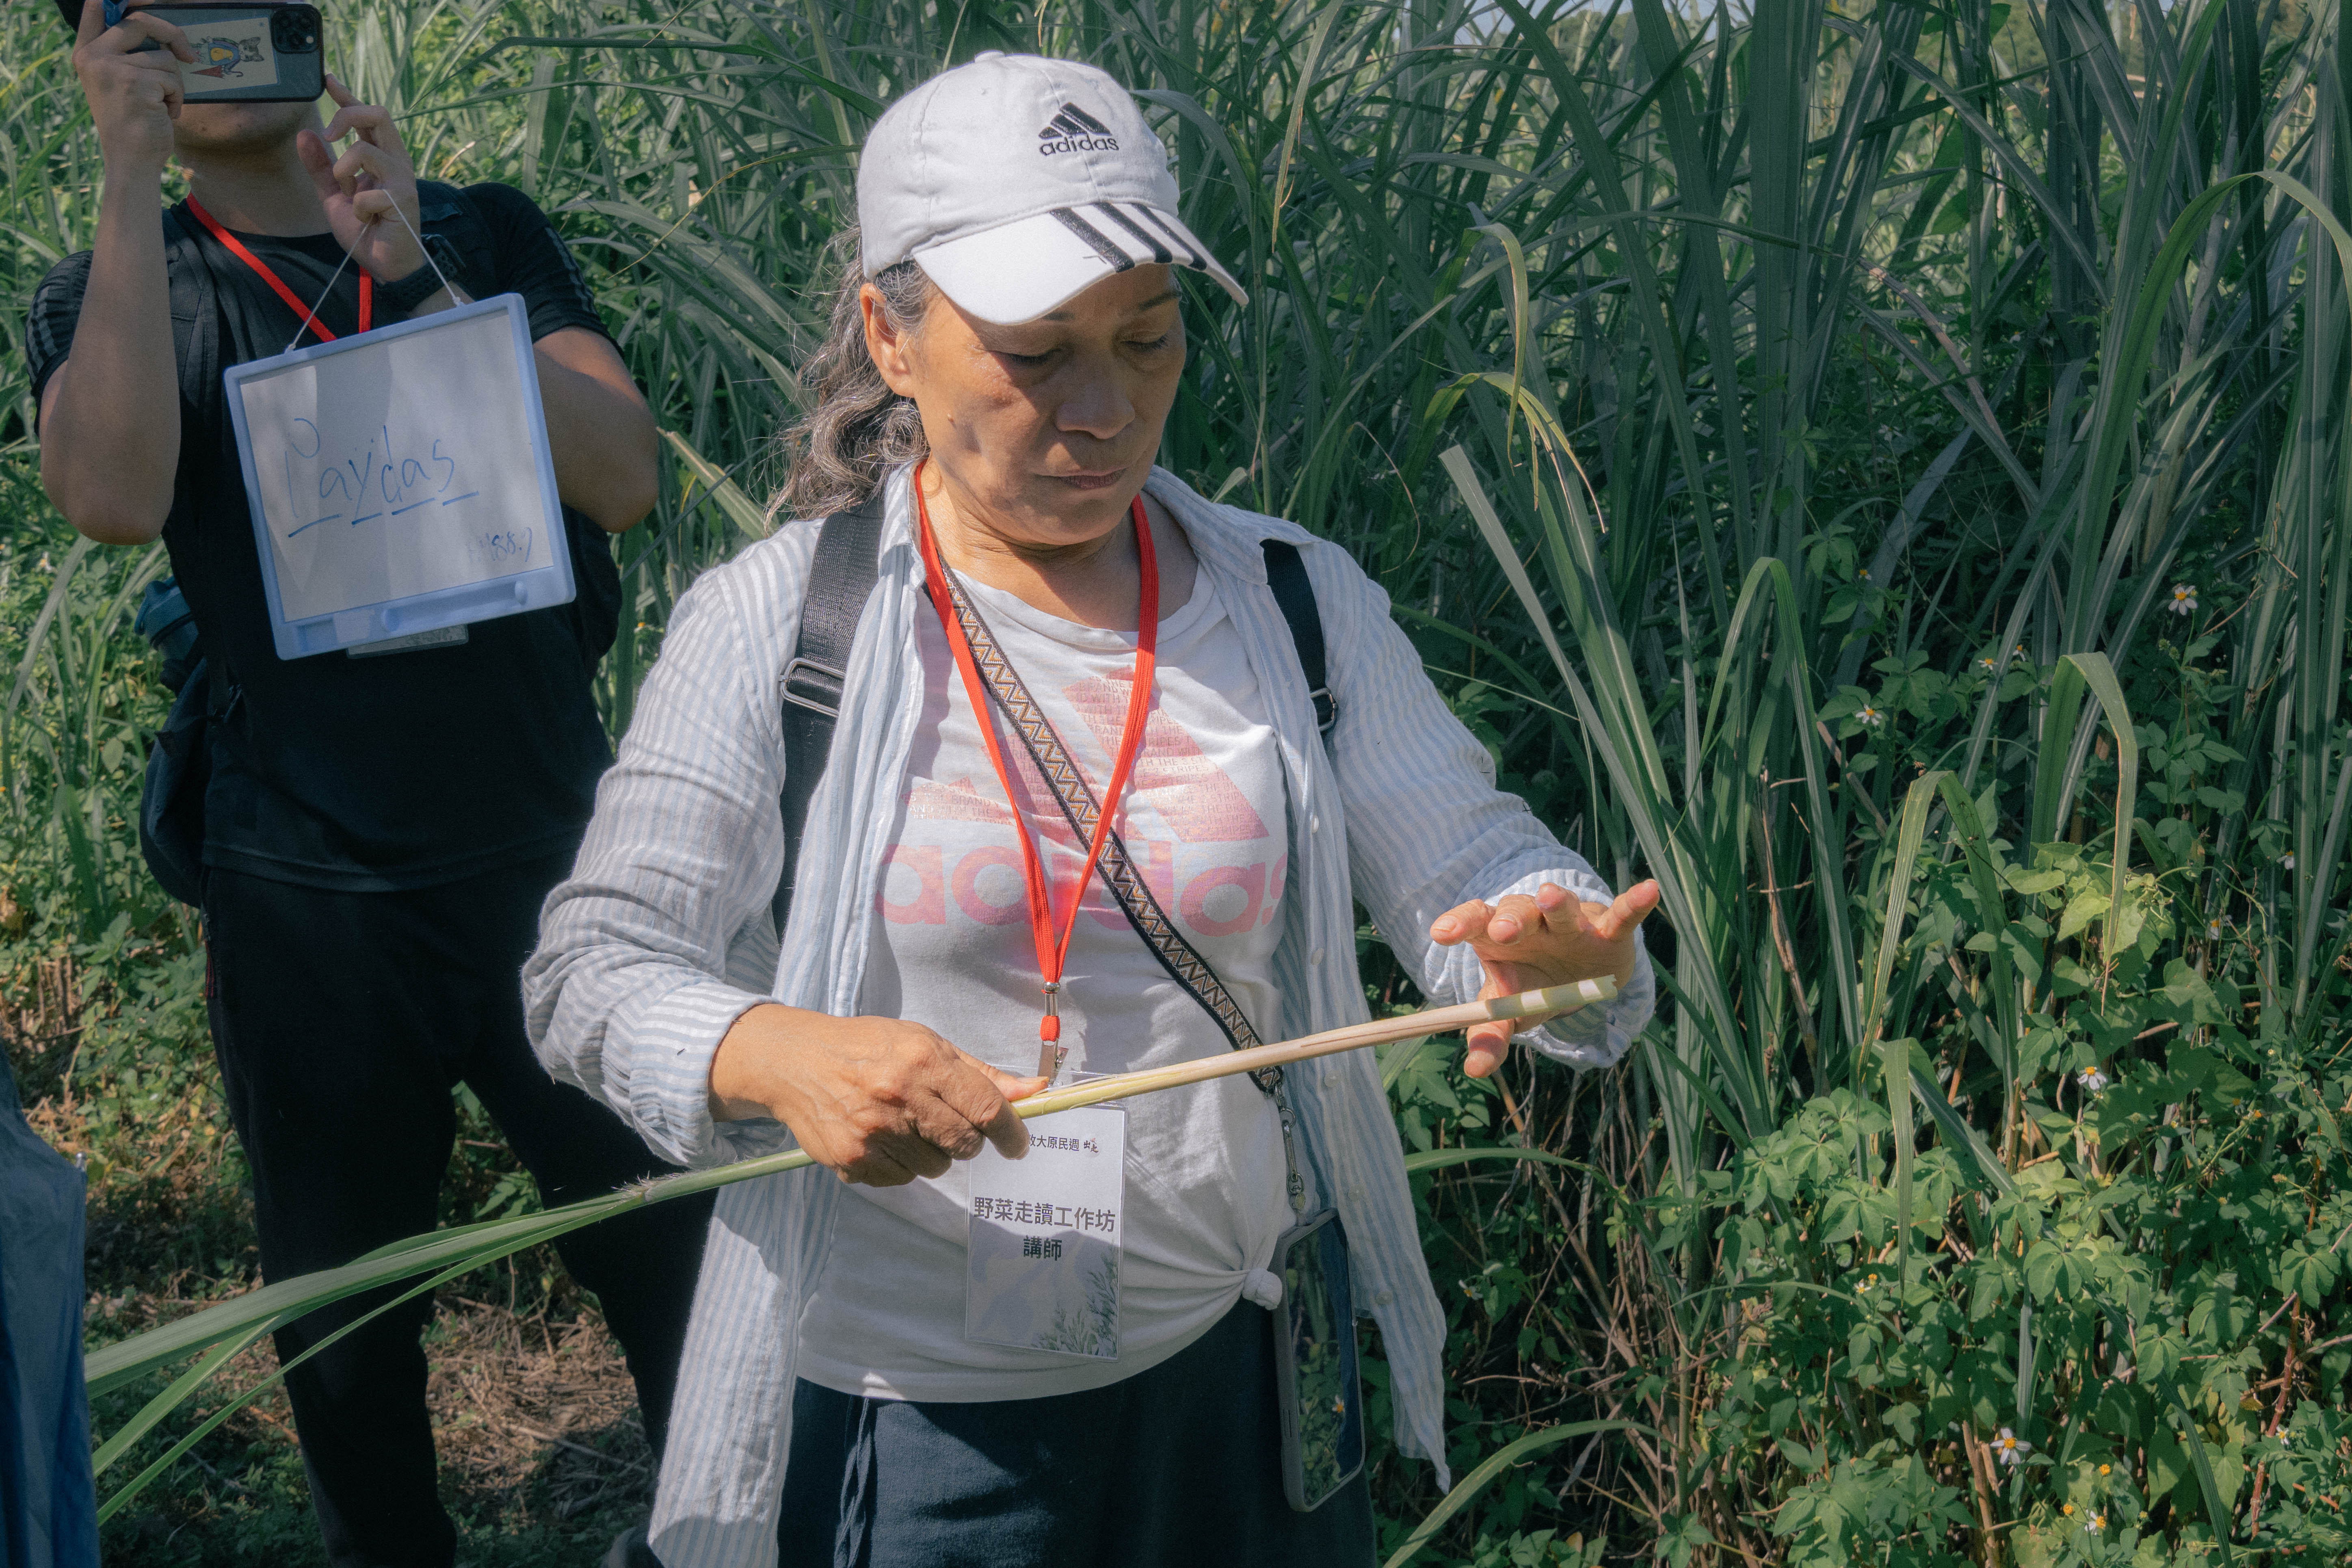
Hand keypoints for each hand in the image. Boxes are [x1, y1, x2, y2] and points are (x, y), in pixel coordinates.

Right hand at [73, 1, 194, 175]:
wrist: (130, 161)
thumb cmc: (131, 122)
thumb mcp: (119, 83)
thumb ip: (126, 53)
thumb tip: (158, 30)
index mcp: (86, 53)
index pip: (97, 7)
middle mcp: (94, 57)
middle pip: (140, 21)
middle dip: (171, 33)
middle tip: (188, 54)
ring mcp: (112, 69)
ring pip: (164, 57)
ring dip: (174, 83)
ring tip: (162, 104)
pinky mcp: (136, 84)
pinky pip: (173, 79)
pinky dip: (177, 98)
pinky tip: (164, 114)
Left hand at [297, 74, 431, 285]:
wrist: (388, 265)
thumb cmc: (367, 231)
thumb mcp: (334, 196)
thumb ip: (321, 168)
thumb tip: (305, 135)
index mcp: (381, 157)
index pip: (366, 117)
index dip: (347, 95)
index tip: (327, 79)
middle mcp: (395, 161)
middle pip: (378, 114)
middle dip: (347, 115)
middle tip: (329, 135)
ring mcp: (402, 179)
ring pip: (363, 151)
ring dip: (345, 174)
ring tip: (351, 199)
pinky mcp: (403, 199)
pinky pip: (366, 193)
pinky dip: (358, 210)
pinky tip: (367, 221)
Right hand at [707, 1005, 1046, 1186]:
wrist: (797, 1063)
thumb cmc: (870, 1048)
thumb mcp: (926, 1044)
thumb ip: (981, 1073)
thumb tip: (1035, 1091)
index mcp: (922, 1061)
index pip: (985, 1107)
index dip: (1011, 1132)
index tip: (1019, 1144)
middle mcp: (898, 1097)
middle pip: (964, 1144)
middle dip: (966, 1140)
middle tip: (946, 1122)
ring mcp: (872, 1133)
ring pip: (934, 1167)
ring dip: (931, 1152)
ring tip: (905, 1124)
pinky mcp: (850, 1161)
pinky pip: (901, 1181)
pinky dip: (900, 1165)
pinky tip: (881, 1137)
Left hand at [1430, 878, 1659, 1077]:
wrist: (1580, 978)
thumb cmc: (1535, 987)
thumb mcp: (1510, 1011)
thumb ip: (1490, 1035)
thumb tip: (1475, 1070)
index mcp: (1500, 937)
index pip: (1475, 922)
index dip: (1460, 924)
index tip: (1442, 934)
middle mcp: (1533, 922)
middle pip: (1517, 913)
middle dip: (1510, 921)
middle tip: (1501, 931)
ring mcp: (1572, 923)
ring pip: (1562, 909)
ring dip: (1557, 903)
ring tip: (1550, 896)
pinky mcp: (1609, 930)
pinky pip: (1621, 915)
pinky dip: (1635, 904)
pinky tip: (1649, 890)